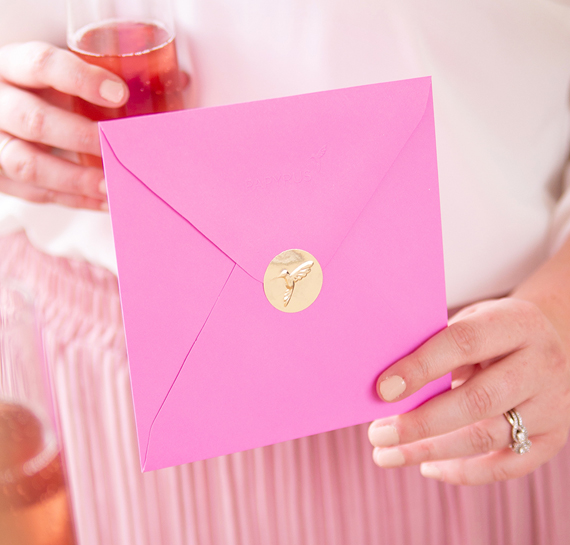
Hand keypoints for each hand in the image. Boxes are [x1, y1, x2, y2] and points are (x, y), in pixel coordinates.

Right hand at [0, 41, 128, 209]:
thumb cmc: (37, 92)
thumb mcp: (58, 76)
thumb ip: (104, 78)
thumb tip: (177, 80)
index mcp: (11, 67)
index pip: (40, 64)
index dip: (79, 79)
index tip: (118, 94)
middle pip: (33, 120)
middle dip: (82, 137)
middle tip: (118, 148)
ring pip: (27, 164)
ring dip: (76, 178)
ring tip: (112, 184)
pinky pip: (34, 194)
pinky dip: (74, 199)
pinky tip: (104, 200)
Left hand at [368, 297, 569, 484]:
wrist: (553, 344)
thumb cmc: (492, 334)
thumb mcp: (470, 322)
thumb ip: (436, 345)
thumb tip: (386, 384)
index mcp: (516, 323)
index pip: (463, 343)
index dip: (421, 367)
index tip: (383, 390)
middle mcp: (541, 364)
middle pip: (477, 400)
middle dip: (420, 422)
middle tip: (378, 435)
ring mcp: (553, 405)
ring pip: (487, 437)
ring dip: (430, 451)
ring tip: (388, 455)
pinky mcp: (553, 438)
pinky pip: (506, 465)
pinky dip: (462, 471)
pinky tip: (428, 467)